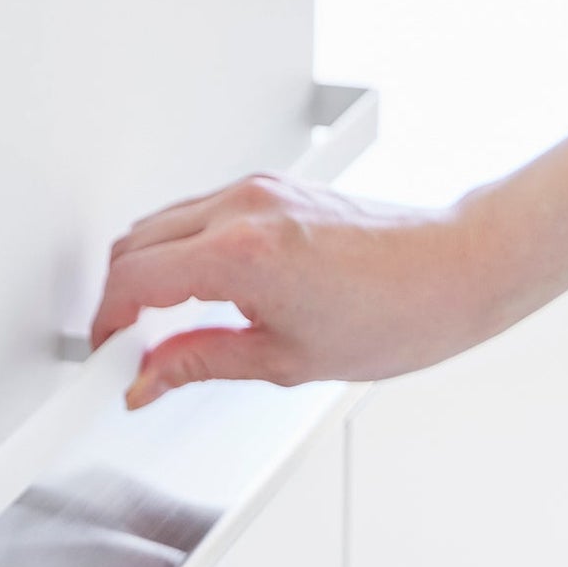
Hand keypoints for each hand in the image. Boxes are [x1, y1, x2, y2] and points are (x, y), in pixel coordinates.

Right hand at [90, 175, 507, 410]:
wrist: (461, 268)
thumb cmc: (401, 312)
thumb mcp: (287, 360)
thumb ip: (200, 364)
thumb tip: (150, 379)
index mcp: (241, 253)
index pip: (134, 279)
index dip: (107, 322)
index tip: (108, 352)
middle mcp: (240, 209)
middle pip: (132, 244)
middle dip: (118, 297)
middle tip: (128, 346)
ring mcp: (253, 190)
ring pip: (158, 224)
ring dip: (146, 271)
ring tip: (163, 323)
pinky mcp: (266, 187)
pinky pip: (194, 213)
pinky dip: (178, 249)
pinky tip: (197, 289)